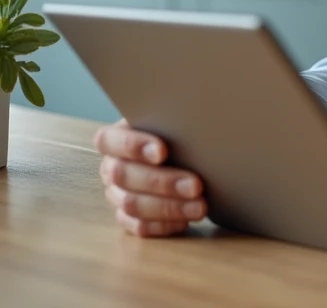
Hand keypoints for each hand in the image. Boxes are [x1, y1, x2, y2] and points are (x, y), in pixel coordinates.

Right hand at [94, 121, 206, 236]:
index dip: (132, 146)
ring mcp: (117, 195)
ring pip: (132, 204)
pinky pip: (139, 227)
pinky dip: (163, 225)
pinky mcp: (128, 218)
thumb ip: (174, 120)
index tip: (162, 151)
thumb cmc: (179, 133)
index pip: (108, 140)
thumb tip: (195, 116)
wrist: (186, 155)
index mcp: (115, 139)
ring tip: (200, 207)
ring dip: (169, 207)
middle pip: (124, 176)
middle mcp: (111, 167)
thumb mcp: (175, 122)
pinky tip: (185, 221)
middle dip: (163, 182)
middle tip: (196, 185)